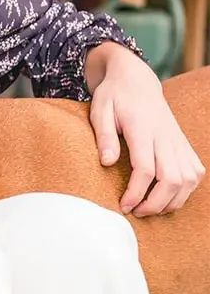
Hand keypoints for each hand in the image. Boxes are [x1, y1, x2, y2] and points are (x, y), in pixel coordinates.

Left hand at [86, 43, 204, 215]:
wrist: (136, 81)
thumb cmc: (113, 96)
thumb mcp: (99, 110)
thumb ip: (104, 136)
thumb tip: (106, 163)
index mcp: (142, 128)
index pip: (146, 168)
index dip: (136, 192)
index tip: (123, 206)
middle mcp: (165, 136)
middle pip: (171, 179)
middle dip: (155, 203)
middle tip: (135, 212)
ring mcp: (178, 141)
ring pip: (187, 179)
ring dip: (171, 201)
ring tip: (149, 208)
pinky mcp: (184, 144)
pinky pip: (194, 173)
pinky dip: (185, 190)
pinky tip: (167, 197)